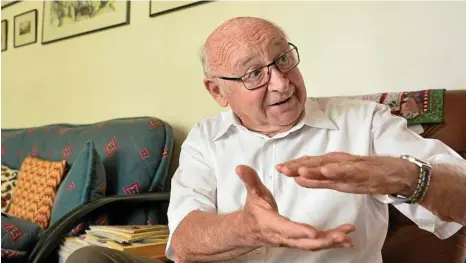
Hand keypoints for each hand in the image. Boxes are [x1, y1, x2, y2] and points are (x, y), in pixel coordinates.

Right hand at [236, 165, 355, 250]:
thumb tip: (240, 167)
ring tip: (348, 236)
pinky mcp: (300, 241)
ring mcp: (292, 241)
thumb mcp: (252, 193)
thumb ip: (249, 180)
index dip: (300, 230)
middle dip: (324, 240)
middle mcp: (284, 236)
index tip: (314, 231)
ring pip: (313, 245)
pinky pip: (317, 245)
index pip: (287, 228)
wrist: (250, 230)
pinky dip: (332, 243)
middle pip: (305, 242)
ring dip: (332, 241)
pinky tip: (347, 241)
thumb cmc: (254, 210)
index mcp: (272, 224)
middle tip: (342, 235)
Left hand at [276, 152, 417, 195]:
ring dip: (314, 167)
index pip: (310, 165)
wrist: (398, 173)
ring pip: (329, 166)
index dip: (294, 166)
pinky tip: (326, 170)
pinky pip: (349, 171)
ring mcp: (352, 166)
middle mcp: (340, 162)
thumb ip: (320, 180)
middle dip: (297, 166)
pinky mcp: (364, 171)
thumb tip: (298, 179)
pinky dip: (337, 170)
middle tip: (280, 169)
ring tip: (298, 169)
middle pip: (316, 163)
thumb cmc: (369, 175)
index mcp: (333, 164)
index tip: (278, 168)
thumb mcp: (341, 180)